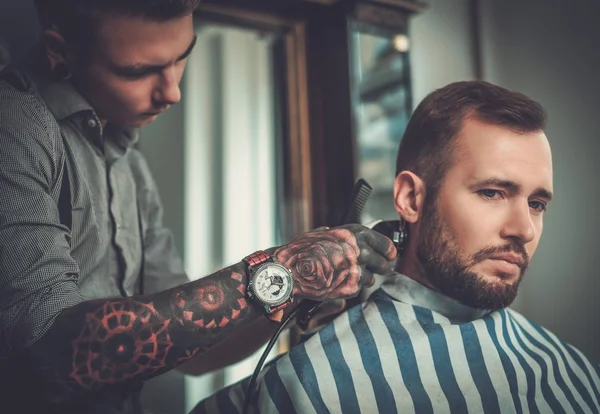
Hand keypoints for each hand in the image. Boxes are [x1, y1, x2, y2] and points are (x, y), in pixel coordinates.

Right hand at [273, 224, 396, 300]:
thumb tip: (354, 238)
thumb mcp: (325, 233)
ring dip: (363, 279)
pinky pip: (358, 289)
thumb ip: (344, 236)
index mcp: (356, 234)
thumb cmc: (303, 251)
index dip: (388, 252)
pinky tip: (337, 282)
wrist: (290, 270)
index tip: (389, 256)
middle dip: (380, 268)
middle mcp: (360, 250)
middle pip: (384, 264)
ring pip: (372, 279)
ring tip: (345, 276)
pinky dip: (350, 288)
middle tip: (375, 270)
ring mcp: (357, 270)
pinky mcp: (351, 287)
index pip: (386, 244)